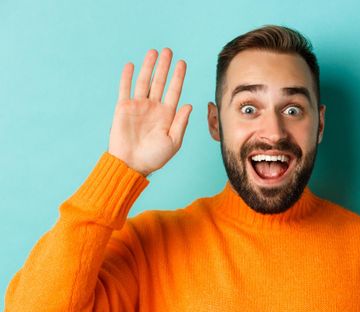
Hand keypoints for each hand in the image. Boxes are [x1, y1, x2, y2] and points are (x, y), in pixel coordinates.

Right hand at [108, 48, 191, 176]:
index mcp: (167, 115)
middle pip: (160, 82)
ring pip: (144, 81)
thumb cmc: (154, 157)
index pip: (174, 91)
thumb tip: (189, 105)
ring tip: (153, 52)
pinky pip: (125, 89)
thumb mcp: (173, 141)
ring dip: (148, 67)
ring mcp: (138, 107)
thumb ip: (181, 123)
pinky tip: (131, 65)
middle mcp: (153, 108)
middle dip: (164, 66)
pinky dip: (127, 77)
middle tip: (169, 51)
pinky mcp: (123, 108)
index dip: (178, 77)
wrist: (131, 164)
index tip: (182, 63)